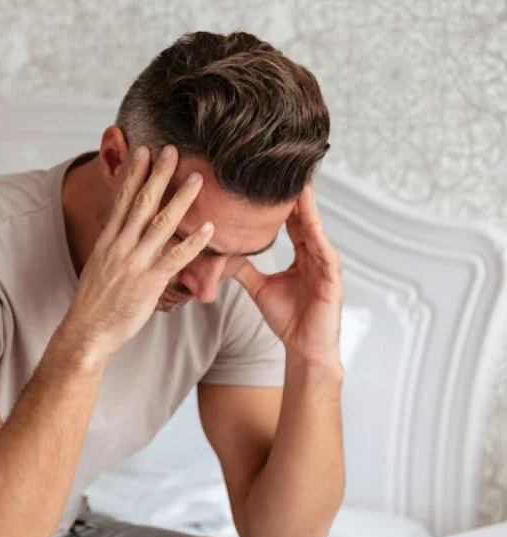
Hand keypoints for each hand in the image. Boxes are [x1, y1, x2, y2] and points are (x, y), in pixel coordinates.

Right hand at [59, 146, 213, 362]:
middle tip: (171, 150)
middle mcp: (120, 246)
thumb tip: (124, 231)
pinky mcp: (148, 283)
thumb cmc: (95, 302)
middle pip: (141, 203)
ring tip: (197, 180)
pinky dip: (192, 243)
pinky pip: (174, 259)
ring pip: (160, 225)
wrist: (87, 331)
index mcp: (107, 240)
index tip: (143, 151)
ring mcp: (134, 263)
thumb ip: (115, 246)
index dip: (133, 174)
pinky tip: (209, 229)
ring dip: (180, 200)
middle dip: (157, 175)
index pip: (121, 199)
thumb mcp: (99, 265)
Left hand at [234, 182, 342, 367]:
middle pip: (305, 220)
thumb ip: (245, 269)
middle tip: (289, 168)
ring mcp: (326, 267)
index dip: (282, 202)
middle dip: (298, 196)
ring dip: (310, 210)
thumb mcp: (259, 288)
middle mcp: (316, 256)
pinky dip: (320, 240)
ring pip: (317, 232)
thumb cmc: (288, 318)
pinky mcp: (333, 281)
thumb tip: (222, 254)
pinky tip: (314, 225)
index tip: (270, 179)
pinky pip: (326, 256)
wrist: (304, 349)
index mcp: (302, 255)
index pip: (291, 222)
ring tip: (303, 187)